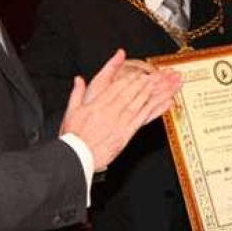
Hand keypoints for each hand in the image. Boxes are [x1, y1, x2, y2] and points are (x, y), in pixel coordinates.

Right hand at [59, 49, 181, 167]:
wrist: (77, 157)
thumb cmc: (73, 137)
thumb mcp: (71, 112)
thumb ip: (77, 93)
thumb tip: (79, 80)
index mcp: (97, 105)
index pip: (115, 88)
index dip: (127, 79)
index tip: (136, 73)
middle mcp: (109, 112)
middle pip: (128, 93)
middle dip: (141, 83)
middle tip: (152, 75)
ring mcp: (119, 123)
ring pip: (136, 104)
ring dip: (148, 93)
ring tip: (158, 84)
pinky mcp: (125, 134)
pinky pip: (141, 119)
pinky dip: (152, 110)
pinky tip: (160, 104)